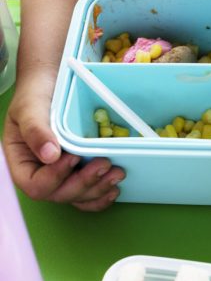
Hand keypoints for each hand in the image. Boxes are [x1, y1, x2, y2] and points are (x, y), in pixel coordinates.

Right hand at [3, 78, 122, 209]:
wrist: (53, 83)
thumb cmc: (36, 93)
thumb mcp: (30, 107)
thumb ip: (35, 129)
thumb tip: (50, 156)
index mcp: (22, 161)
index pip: (34, 184)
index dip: (55, 177)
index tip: (74, 157)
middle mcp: (40, 172)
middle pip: (58, 194)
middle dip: (83, 184)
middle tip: (105, 164)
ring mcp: (61, 174)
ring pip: (77, 196)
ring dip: (98, 190)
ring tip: (117, 173)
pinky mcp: (78, 171)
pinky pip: (87, 194)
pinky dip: (101, 194)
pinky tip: (114, 188)